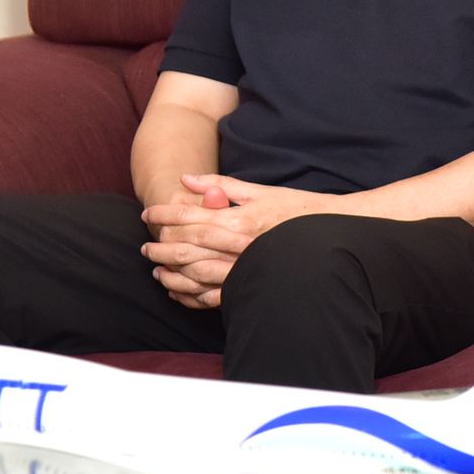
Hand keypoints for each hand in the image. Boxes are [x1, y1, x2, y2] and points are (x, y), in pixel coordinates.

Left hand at [141, 174, 332, 301]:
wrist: (327, 233)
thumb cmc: (293, 208)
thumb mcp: (258, 191)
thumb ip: (220, 185)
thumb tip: (185, 177)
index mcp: (238, 220)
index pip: (189, 216)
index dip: (163, 214)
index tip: (147, 213)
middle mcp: (238, 246)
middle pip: (186, 247)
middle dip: (160, 245)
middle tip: (145, 246)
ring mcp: (243, 268)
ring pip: (194, 275)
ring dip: (171, 273)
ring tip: (156, 269)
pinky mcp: (249, 285)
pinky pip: (212, 296)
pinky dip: (190, 295)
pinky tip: (178, 291)